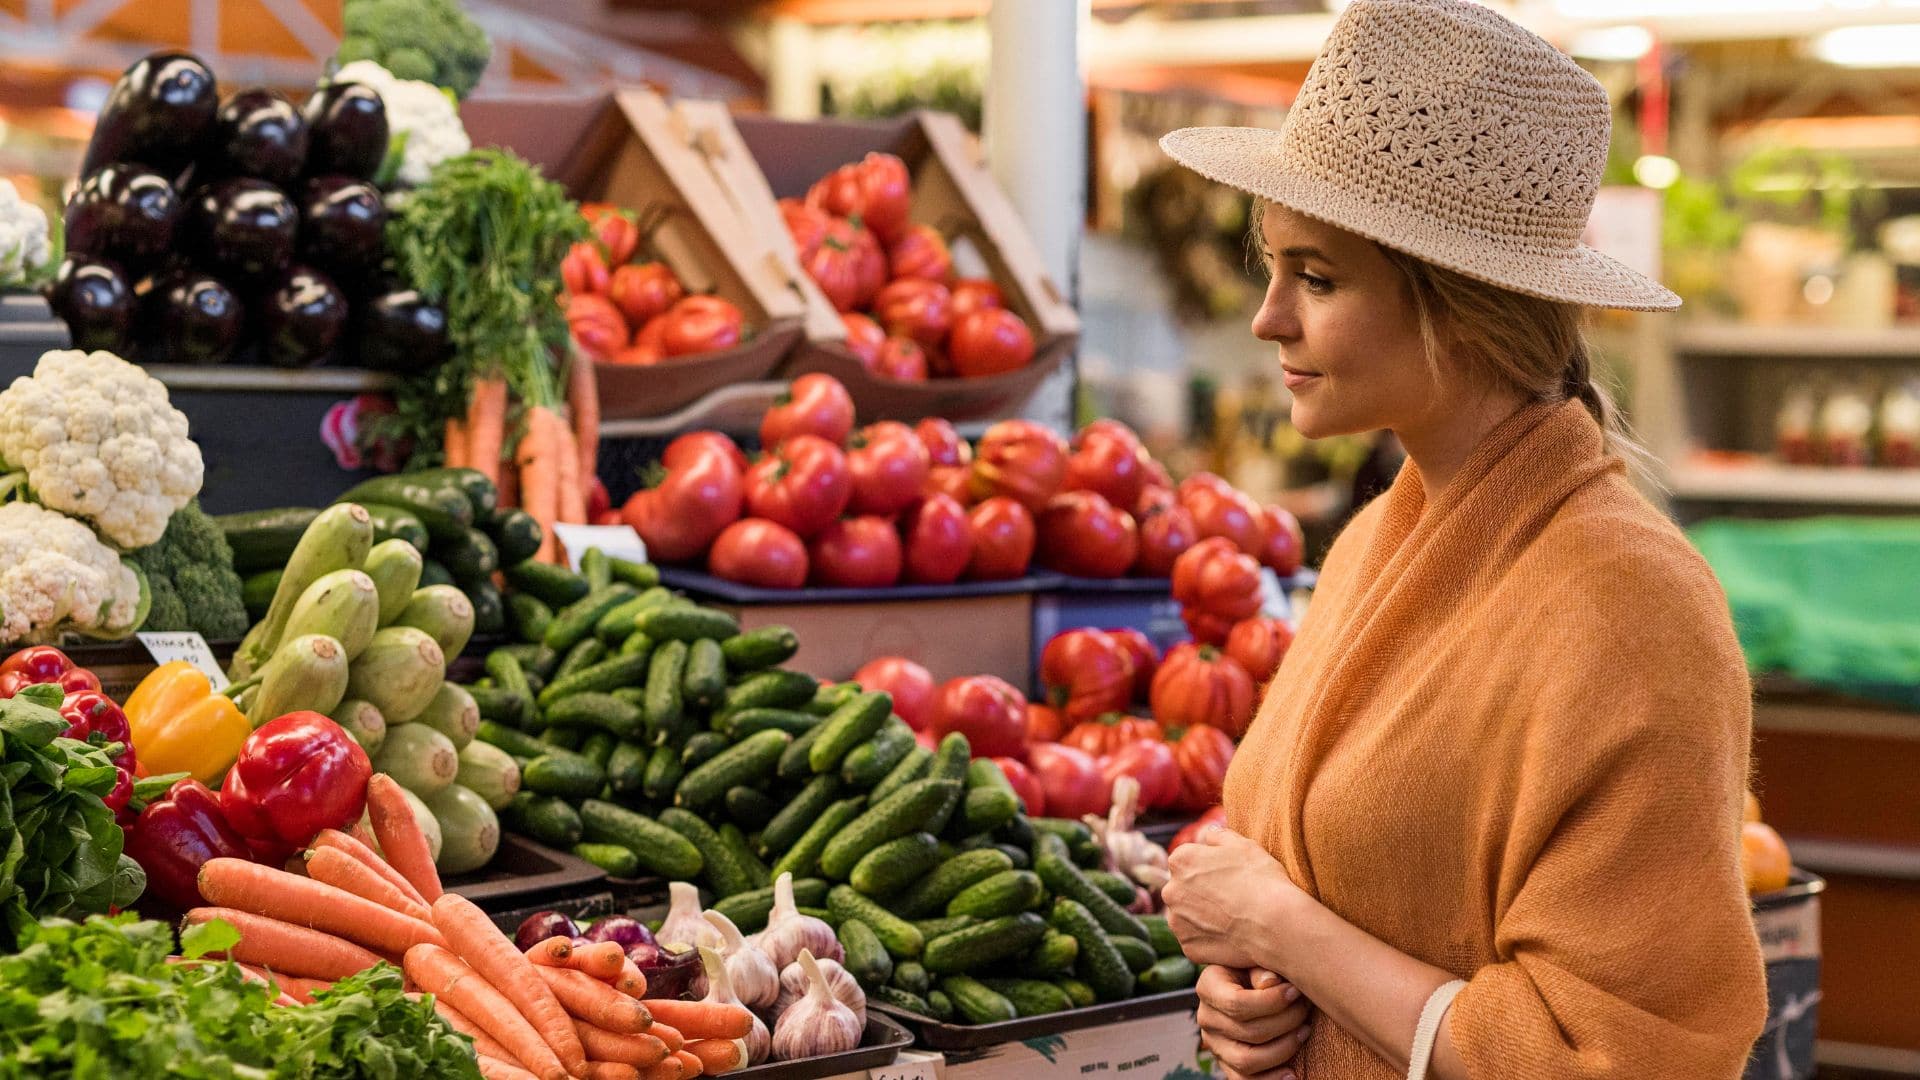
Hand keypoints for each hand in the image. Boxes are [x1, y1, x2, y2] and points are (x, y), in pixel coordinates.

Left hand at [1162, 824, 1301, 968]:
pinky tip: (1231, 936)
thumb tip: (1208, 835)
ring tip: (1232, 918)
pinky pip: (1196, 940)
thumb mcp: (1245, 845)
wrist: (1276, 924)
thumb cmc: (1262, 880)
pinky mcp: (1188, 948)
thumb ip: (1220, 836)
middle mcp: (1171, 890)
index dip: (1209, 867)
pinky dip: (1210, 939)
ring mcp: (1177, 922)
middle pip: (1184, 889)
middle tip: (1231, 898)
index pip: (1187, 860)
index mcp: (1181, 860)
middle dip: (1201, 892)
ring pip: (1187, 916)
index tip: (1228, 876)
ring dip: (1202, 916)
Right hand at [1198, 966, 1313, 1079]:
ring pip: (1248, 1060)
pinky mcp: (1227, 1065)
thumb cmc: (1259, 969)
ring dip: (1283, 1048)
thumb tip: (1271, 983)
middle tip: (1306, 1009)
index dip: (1271, 1001)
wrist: (1252, 985)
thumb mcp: (1256, 960)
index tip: (1296, 991)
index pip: (1236, 1003)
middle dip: (1285, 1022)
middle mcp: (1206, 1018)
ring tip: (1304, 1032)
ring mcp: (1215, 1045)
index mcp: (1208, 987)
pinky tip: (1292, 1072)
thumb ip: (1262, 969)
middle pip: (1248, 1031)